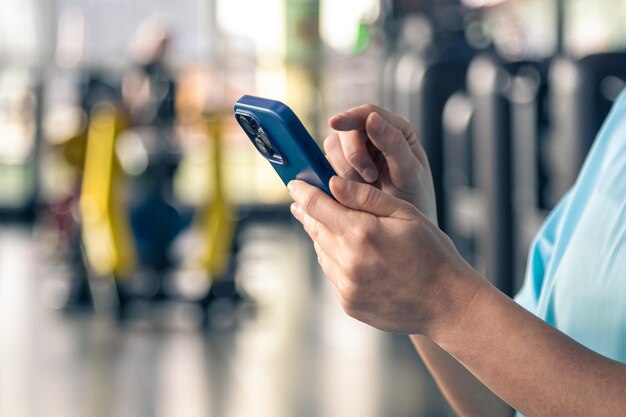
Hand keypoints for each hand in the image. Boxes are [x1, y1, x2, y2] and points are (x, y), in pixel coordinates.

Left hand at [288, 176, 481, 335]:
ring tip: (327, 224)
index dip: (303, 191)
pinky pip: (332, 274)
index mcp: (362, 233)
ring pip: (321, 252)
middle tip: (302, 200)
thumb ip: (365, 197)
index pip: (317, 206)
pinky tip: (348, 253)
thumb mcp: (405, 215)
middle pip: (315, 229)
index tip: (294, 184)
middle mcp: (348, 262)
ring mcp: (347, 286)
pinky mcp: (348, 304)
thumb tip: (332, 183)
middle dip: (308, 212)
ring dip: (321, 236)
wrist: (447, 304)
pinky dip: (335, 260)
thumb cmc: (433, 253)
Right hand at [324, 104, 436, 223]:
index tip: (334, 123)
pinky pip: (328, 166)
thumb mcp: (410, 172)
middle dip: (353, 154)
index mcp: (395, 130)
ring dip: (345, 169)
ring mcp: (357, 154)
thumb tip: (372, 118)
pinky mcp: (343, 171)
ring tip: (366, 187)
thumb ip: (394, 144)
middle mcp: (373, 138)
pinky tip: (352, 192)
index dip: (350, 116)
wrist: (406, 229)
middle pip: (347, 130)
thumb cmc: (416, 198)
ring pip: (333, 148)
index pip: (368, 113)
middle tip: (370, 177)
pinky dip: (336, 179)